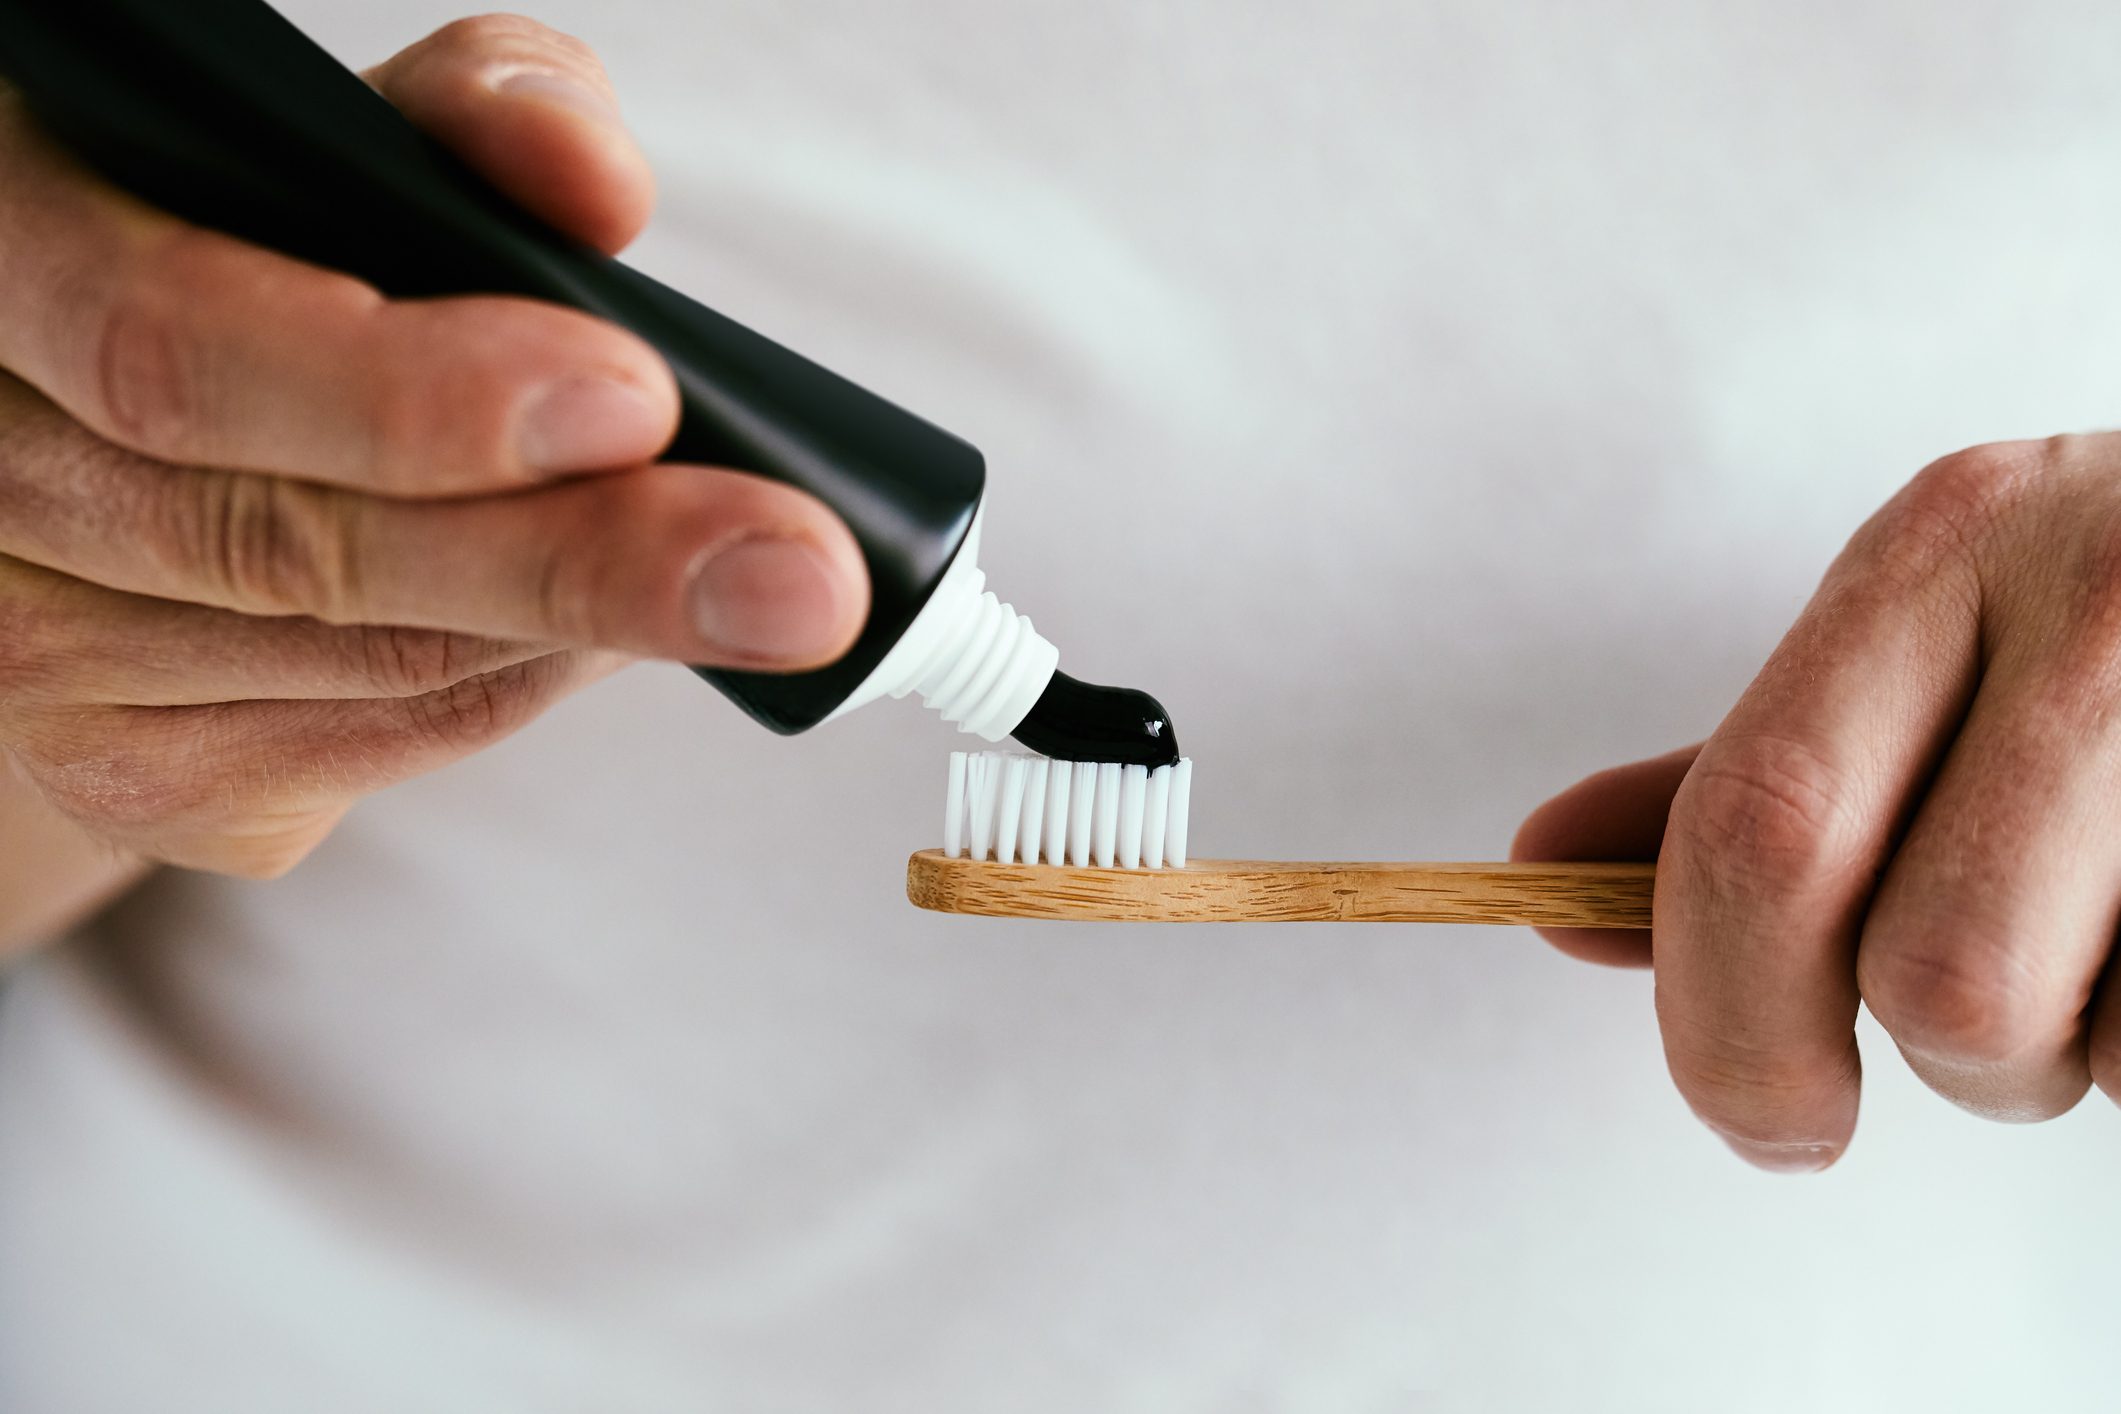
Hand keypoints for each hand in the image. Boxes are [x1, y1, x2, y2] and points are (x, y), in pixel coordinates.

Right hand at [0, 14, 868, 879]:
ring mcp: (32, 649)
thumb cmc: (256, 268)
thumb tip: (591, 183)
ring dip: (573, 622)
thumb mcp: (338, 156)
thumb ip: (469, 120)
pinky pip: (380, 745)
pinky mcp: (131, 776)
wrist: (116, 455)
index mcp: (11, 246)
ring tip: (730, 569)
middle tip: (794, 572)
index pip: (178, 344)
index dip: (413, 393)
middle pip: (286, 544)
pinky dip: (519, 682)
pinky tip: (583, 630)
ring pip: (364, 663)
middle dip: (576, 559)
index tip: (636, 397)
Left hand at [1515, 435, 2120, 1169]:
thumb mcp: (1924, 650)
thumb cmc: (2106, 632)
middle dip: (1933, 1060)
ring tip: (2107, 943)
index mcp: (1943, 546)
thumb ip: (1744, 780)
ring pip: (2081, 1032)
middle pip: (1936, 971)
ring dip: (2071, 1055)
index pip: (1760, 827)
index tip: (1758, 1114)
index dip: (1722, 1015)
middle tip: (1972, 1034)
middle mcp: (2099, 597)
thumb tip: (1543, 873)